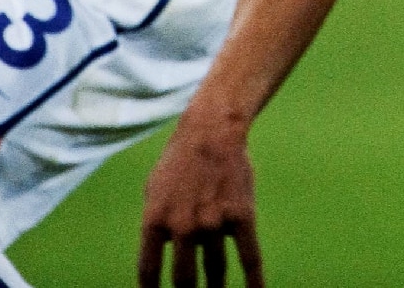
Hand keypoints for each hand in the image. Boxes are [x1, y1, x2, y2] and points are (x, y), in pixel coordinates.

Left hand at [138, 115, 263, 287]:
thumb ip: (155, 225)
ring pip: (215, 271)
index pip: (149, 273)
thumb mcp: (153, 191)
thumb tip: (159, 255)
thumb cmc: (179, 160)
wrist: (211, 131)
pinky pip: (249, 258)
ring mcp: (213, 223)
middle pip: (184, 280)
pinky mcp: (242, 217)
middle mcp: (182, 227)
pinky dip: (253, 282)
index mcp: (155, 221)